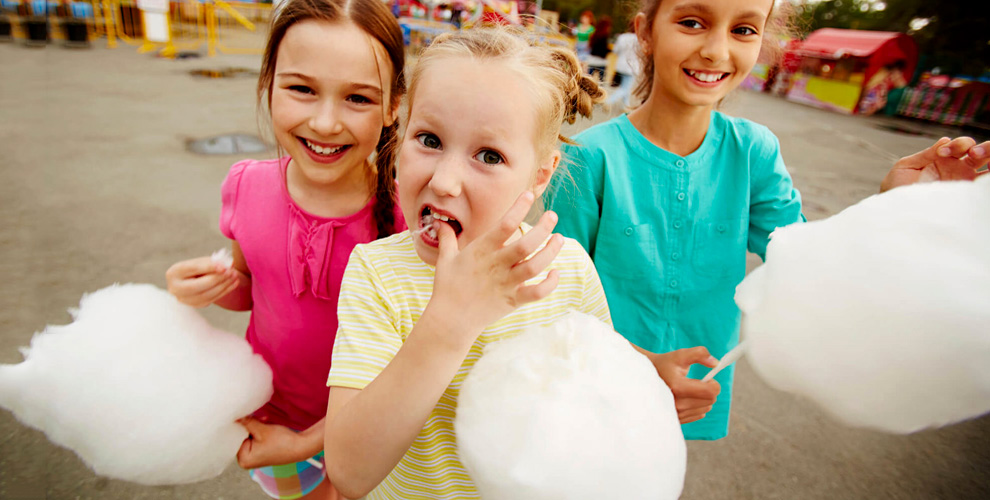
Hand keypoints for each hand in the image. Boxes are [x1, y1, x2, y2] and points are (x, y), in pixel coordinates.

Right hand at [165, 256, 237, 307]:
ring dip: (223, 286)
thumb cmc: (200, 267)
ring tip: (235, 276)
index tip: (224, 266)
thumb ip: (213, 262)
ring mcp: (184, 300)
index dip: (208, 267)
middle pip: (197, 286)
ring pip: (206, 295)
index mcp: (174, 272)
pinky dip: (224, 291)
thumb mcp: (203, 261)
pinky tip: (234, 283)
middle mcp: (175, 288)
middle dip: (216, 279)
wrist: (195, 280)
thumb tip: (228, 264)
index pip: (192, 269)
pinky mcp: (195, 305)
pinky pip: (211, 300)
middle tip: (232, 272)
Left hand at [236, 417, 309, 468]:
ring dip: (256, 426)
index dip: (240, 426)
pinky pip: (255, 438)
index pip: (234, 438)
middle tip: (259, 419)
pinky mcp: (260, 452)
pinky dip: (260, 430)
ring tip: (265, 421)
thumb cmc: (282, 442)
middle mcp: (246, 461)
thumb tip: (234, 416)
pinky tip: (267, 424)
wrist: (300, 447)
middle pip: (241, 437)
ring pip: (248, 436)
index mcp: (243, 460)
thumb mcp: (262, 429)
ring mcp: (253, 457)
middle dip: (249, 426)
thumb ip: (247, 422)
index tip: (244, 416)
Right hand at [429, 191, 563, 341]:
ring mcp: (506, 284)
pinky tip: (556, 272)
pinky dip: (550, 283)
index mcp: (481, 251)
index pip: (504, 225)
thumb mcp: (445, 260)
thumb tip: (439, 223)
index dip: (519, 208)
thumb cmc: (447, 288)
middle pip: (525, 244)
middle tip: (553, 216)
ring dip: (551, 251)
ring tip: (559, 238)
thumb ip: (447, 239)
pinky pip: (537, 292)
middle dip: (543, 228)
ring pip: (535, 266)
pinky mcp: (513, 301)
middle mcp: (496, 265)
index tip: (529, 195)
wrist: (449, 321)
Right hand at [646, 346, 720, 423]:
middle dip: (708, 390)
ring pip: (706, 408)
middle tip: (697, 382)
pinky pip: (699, 414)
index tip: (708, 378)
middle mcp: (676, 403)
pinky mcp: (677, 419)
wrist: (646, 378)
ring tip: (690, 390)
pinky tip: (687, 398)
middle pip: (710, 400)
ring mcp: (676, 413)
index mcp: (678, 386)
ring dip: (703, 398)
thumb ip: (699, 354)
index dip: (714, 383)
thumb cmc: (665, 365)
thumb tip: (716, 363)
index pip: (710, 392)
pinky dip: (697, 406)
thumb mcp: (680, 355)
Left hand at [881, 136, 988, 191]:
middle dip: (983, 147)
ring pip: (988, 167)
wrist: (893, 210)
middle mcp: (959, 170)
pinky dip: (987, 178)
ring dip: (988, 157)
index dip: (958, 144)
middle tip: (971, 153)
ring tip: (976, 159)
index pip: (963, 145)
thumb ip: (925, 154)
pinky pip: (984, 187)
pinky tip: (984, 176)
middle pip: (982, 153)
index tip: (941, 152)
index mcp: (945, 160)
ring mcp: (964, 184)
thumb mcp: (907, 166)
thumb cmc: (897, 188)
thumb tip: (945, 140)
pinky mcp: (967, 198)